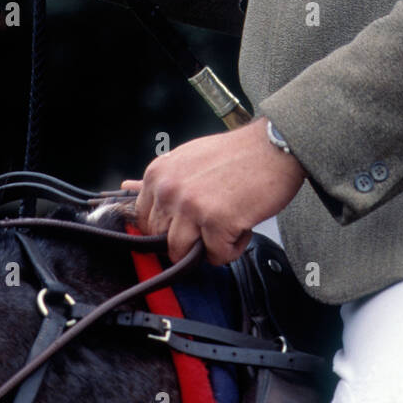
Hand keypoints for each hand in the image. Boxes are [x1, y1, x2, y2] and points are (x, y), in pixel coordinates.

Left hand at [121, 118, 305, 265]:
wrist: (275, 146)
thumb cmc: (237, 153)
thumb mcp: (189, 158)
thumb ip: (161, 179)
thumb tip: (127, 187)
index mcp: (159, 174)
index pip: (145, 221)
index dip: (170, 225)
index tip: (189, 219)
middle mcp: (170, 190)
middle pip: (163, 240)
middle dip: (190, 236)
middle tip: (214, 216)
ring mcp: (192, 206)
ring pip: (183, 253)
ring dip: (209, 244)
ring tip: (228, 220)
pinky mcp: (216, 222)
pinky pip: (217, 256)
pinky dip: (233, 246)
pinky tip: (243, 222)